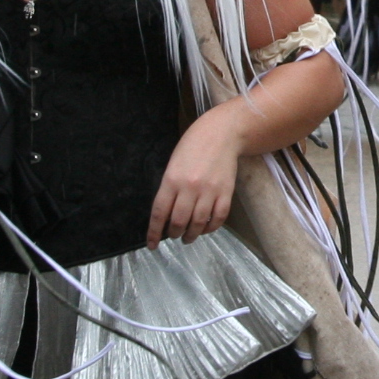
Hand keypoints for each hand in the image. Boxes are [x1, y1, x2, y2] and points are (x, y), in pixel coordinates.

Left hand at [147, 119, 237, 244]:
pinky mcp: (226, 192)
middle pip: (179, 222)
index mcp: (172, 179)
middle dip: (174, 234)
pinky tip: (205, 228)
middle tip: (173, 236)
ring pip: (198, 223)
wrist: (222, 133)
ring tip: (188, 238)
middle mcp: (190, 187)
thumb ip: (169, 187)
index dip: (154, 232)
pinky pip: (218, 218)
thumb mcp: (173, 164)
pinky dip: (210, 228)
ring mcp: (210, 191)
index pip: (160, 213)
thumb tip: (167, 213)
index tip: (151, 244)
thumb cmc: (193, 146)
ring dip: (191, 235)